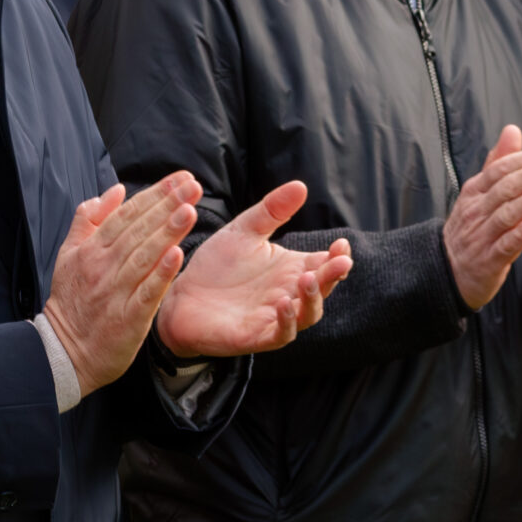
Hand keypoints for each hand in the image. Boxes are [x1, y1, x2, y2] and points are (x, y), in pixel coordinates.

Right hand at [41, 176, 200, 395]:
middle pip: (138, 230)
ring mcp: (115, 292)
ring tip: (190, 211)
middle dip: (167, 205)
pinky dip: (161, 274)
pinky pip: (146, 292)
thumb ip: (89, 219)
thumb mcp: (69, 254)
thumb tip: (115, 191)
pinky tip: (177, 255)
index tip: (180, 179)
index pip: (127, 215)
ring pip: (144, 256)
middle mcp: (103, 267)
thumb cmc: (71, 301)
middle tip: (193, 186)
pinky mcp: (127, 318)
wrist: (63, 352)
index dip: (154, 195)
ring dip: (167, 232)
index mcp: (91, 250)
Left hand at [156, 181, 351, 357]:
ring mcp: (274, 317)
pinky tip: (283, 304)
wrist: (180, 296)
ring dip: (313, 299)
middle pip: (323, 288)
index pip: (326, 264)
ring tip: (308, 280)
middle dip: (334, 276)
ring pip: (308, 314)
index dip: (339, 257)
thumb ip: (272, 211)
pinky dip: (287, 322)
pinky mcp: (255, 336)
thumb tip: (301, 185)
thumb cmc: (216, 266)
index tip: (341, 243)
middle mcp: (289, 294)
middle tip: (340, 262)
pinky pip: (280, 334)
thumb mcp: (244, 231)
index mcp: (292, 269)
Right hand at [446, 126, 521, 310]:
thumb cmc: (472, 227)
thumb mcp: (480, 193)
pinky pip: (507, 244)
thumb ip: (498, 162)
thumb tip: (512, 130)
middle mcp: (476, 211)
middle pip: (506, 188)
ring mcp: (481, 236)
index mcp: (475, 192)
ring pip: (507, 214)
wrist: (447, 271)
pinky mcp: (489, 261)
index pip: (501, 170)